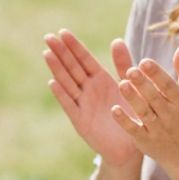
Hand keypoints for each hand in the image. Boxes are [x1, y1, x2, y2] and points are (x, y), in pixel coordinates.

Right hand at [44, 30, 141, 167]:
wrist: (130, 147)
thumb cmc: (131, 116)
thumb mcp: (129, 86)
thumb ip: (123, 65)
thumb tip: (117, 40)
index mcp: (101, 80)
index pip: (85, 59)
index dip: (74, 46)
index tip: (63, 32)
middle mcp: (89, 91)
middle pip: (72, 68)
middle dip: (60, 53)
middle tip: (48, 37)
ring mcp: (83, 105)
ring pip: (68, 83)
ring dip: (57, 69)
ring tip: (47, 54)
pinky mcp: (81, 121)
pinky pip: (70, 106)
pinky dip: (62, 94)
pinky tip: (53, 83)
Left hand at [111, 46, 178, 167]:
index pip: (168, 85)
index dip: (156, 73)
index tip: (144, 61)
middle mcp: (170, 115)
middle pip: (154, 98)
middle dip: (143, 84)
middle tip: (130, 70)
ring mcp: (157, 129)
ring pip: (143, 112)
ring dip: (132, 99)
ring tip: (122, 85)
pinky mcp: (145, 141)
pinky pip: (134, 130)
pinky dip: (124, 121)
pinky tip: (114, 109)